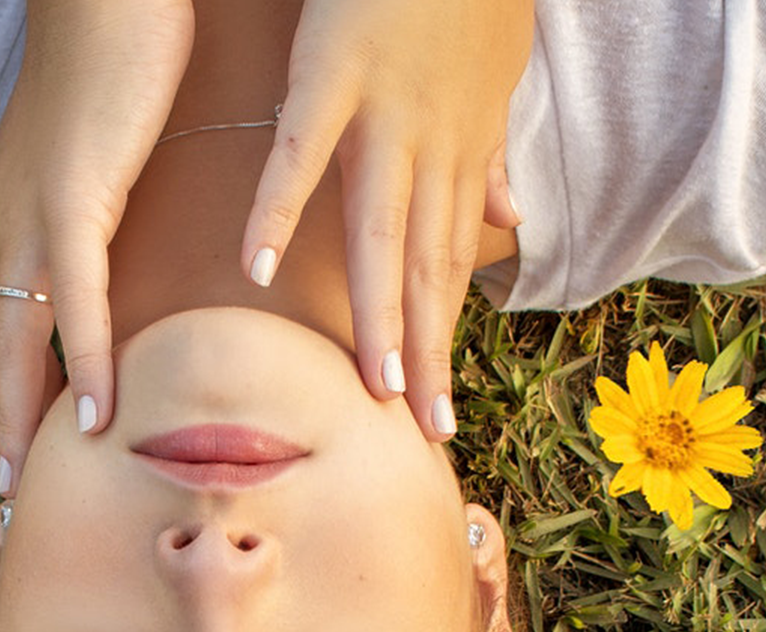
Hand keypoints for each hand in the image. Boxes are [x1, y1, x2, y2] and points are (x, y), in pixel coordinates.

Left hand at [0, 0, 193, 494]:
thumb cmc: (112, 69)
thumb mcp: (93, 167)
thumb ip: (93, 228)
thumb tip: (114, 279)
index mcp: (1, 222)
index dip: (1, 397)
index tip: (18, 456)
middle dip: (2, 428)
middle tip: (17, 497)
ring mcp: (30, 216)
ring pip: (18, 340)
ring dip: (29, 418)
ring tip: (44, 481)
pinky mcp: (73, 199)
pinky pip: (73, 300)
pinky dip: (83, 363)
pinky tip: (97, 415)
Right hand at [241, 0, 532, 439]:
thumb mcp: (497, 73)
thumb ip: (491, 152)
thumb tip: (507, 219)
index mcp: (457, 146)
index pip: (448, 261)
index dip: (444, 336)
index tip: (440, 408)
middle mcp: (427, 141)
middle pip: (424, 263)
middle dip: (427, 349)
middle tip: (425, 429)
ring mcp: (381, 108)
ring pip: (379, 227)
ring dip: (377, 307)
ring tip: (372, 381)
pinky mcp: (333, 69)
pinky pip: (302, 149)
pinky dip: (280, 205)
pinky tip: (258, 264)